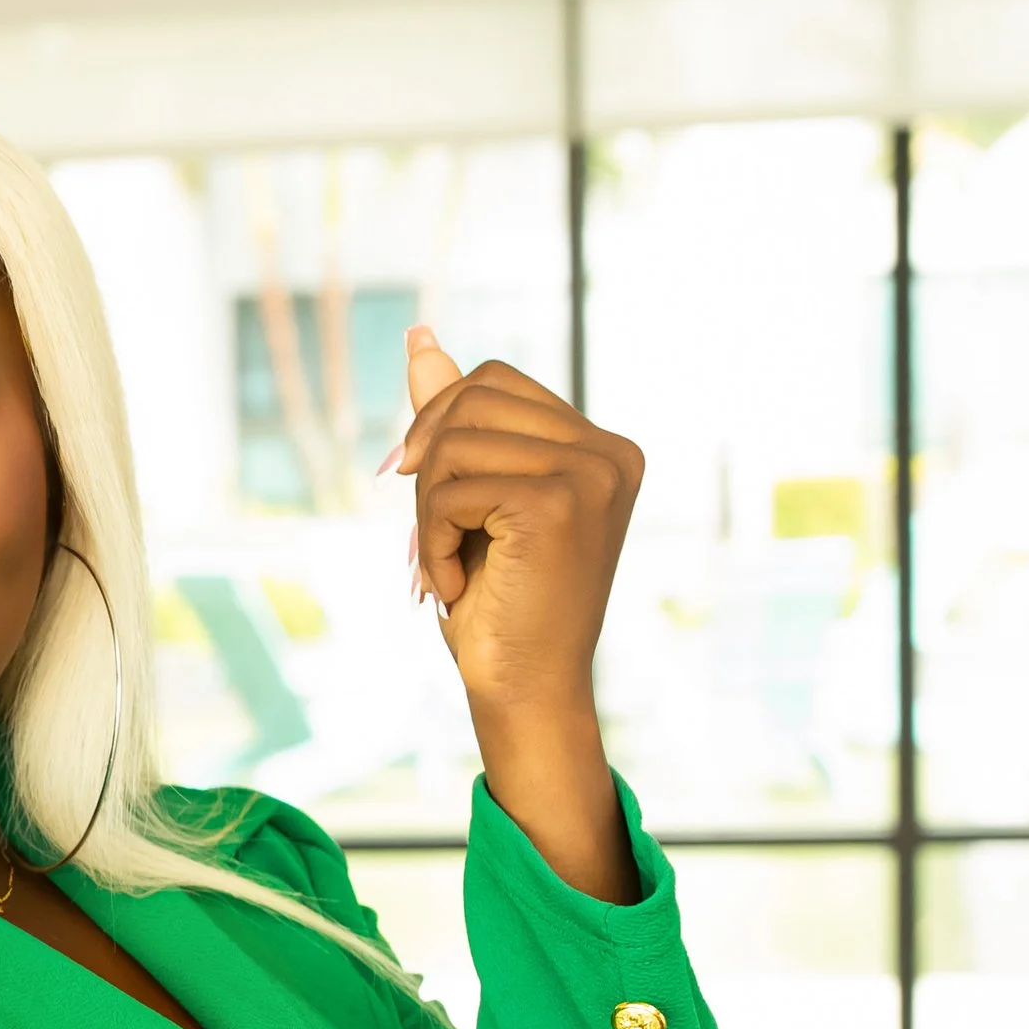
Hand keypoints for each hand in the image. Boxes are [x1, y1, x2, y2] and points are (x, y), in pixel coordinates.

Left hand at [395, 329, 642, 901]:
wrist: (524, 693)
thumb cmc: (499, 606)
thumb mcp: (468, 499)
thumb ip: (453, 418)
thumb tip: (418, 335)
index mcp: (602, 448)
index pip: (495, 381)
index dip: (440, 427)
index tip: (423, 493)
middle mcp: (610, 453)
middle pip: (475, 394)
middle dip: (429, 463)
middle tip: (430, 537)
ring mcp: (592, 474)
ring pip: (456, 441)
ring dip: (426, 512)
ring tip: (448, 569)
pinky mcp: (559, 502)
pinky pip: (452, 486)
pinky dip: (429, 541)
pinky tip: (453, 587)